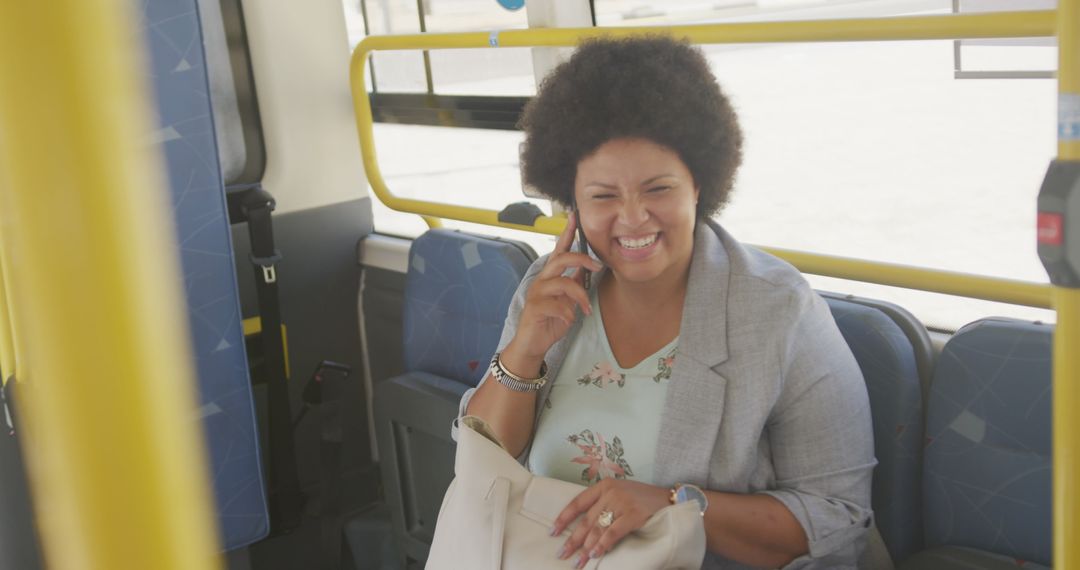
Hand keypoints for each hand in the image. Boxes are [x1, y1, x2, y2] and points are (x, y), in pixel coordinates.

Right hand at [504, 213, 600, 366]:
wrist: (533, 343)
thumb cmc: (551, 319)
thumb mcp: (568, 299)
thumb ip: (575, 283)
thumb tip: (589, 267)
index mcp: (551, 275)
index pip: (559, 249)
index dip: (567, 233)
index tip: (574, 216)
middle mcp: (542, 280)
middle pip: (560, 259)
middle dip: (581, 259)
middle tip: (597, 267)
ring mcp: (537, 293)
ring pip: (562, 283)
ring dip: (579, 296)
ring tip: (586, 309)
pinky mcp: (535, 308)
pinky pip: (556, 305)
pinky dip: (568, 313)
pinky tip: (570, 320)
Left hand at [552, 478, 670, 568]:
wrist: (670, 499)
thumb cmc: (643, 499)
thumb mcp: (620, 494)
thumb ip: (603, 504)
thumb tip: (584, 529)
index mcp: (604, 486)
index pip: (578, 502)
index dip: (564, 518)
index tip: (553, 532)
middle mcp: (611, 492)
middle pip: (586, 520)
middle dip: (573, 539)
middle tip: (562, 554)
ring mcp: (622, 502)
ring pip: (598, 528)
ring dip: (586, 547)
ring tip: (577, 561)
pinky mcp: (634, 514)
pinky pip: (613, 533)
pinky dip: (603, 545)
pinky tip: (595, 554)